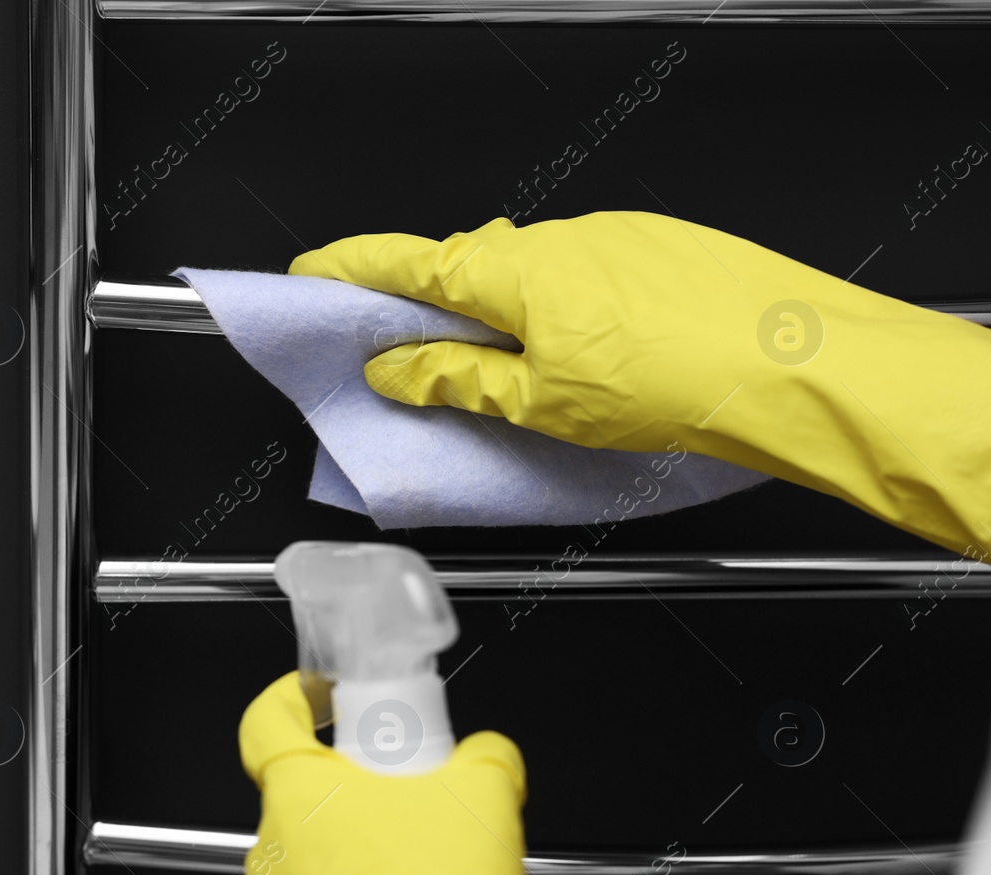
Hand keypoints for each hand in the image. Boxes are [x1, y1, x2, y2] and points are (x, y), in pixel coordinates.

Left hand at [238, 670, 613, 874]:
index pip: (268, 721)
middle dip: (369, 807)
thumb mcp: (486, 799)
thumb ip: (480, 757)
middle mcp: (271, 856)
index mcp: (299, 795)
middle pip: (313, 806)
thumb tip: (486, 754)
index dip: (293, 698)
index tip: (318, 697)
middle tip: (423, 817)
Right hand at [289, 212, 990, 556]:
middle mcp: (558, 238)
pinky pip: (581, 277)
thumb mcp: (541, 404)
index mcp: (515, 270)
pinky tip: (589, 364)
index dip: (350, 271)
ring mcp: (612, 238)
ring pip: (528, 277)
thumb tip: (396, 368)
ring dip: (503, 319)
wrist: (798, 367)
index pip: (407, 262)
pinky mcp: (657, 250)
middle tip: (403, 357)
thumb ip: (457, 380)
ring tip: (519, 383)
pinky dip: (559, 313)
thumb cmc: (678, 386)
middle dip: (427, 309)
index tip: (309, 278)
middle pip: (464, 268)